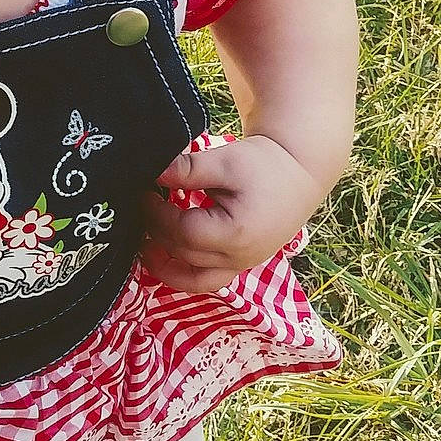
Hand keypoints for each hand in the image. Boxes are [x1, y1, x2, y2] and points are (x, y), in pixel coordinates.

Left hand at [139, 135, 323, 294]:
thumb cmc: (265, 164)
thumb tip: (152, 171)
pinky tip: (165, 254)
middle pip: (183, 254)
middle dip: (156, 231)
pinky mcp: (241, 265)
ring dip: (164, 265)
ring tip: (144, 242)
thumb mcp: (226, 160)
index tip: (144, 192)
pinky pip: (207, 280)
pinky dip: (183, 273)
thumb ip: (188, 169)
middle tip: (140, 206)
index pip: (182, 231)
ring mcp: (242, 266)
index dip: (156, 213)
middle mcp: (240, 258)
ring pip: (193, 279)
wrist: (300, 174)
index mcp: (237, 233)